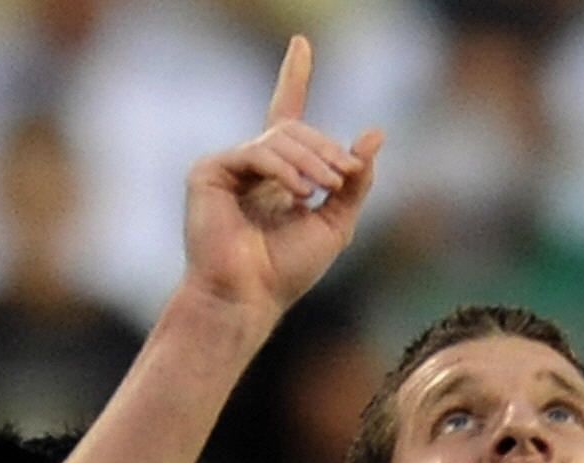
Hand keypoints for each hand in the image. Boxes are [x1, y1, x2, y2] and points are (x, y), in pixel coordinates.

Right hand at [180, 36, 381, 319]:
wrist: (249, 297)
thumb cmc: (286, 271)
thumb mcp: (336, 222)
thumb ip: (355, 181)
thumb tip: (375, 133)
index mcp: (277, 173)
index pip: (287, 113)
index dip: (294, 76)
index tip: (301, 43)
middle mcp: (250, 165)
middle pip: (296, 129)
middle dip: (326, 149)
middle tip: (345, 175)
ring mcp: (227, 167)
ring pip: (281, 139)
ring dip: (312, 160)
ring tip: (323, 189)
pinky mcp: (208, 173)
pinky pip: (257, 152)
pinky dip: (283, 170)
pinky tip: (298, 194)